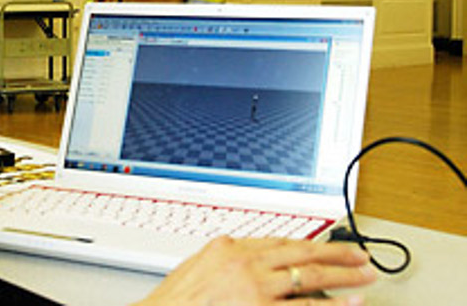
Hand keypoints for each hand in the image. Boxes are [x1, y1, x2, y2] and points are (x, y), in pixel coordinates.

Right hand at [136, 236, 376, 305]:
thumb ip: (227, 260)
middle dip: (337, 255)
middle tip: (362, 258)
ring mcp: (254, 289)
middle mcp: (245, 264)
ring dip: (342, 278)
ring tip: (365, 278)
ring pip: (308, 278)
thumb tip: (250, 257)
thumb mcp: (199, 267)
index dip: (311, 244)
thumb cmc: (175, 301)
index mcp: (229, 248)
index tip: (331, 246)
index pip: (280, 240)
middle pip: (301, 253)